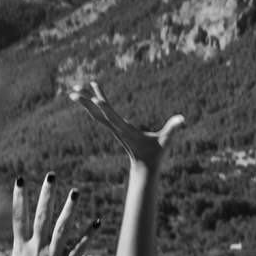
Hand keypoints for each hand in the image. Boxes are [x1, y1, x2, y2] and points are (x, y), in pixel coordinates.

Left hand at [69, 80, 185, 171]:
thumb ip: (173, 130)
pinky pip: (103, 110)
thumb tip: (183, 119)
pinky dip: (98, 99)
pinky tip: (92, 89)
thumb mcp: (166, 142)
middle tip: (73, 91)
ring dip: (85, 100)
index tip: (94, 98)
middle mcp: (117, 128)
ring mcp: (114, 127)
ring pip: (96, 112)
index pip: (113, 118)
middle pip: (98, 114)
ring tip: (74, 88)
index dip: (105, 108)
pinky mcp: (116, 125)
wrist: (145, 167)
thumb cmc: (156, 154)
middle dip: (85, 103)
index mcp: (127, 131)